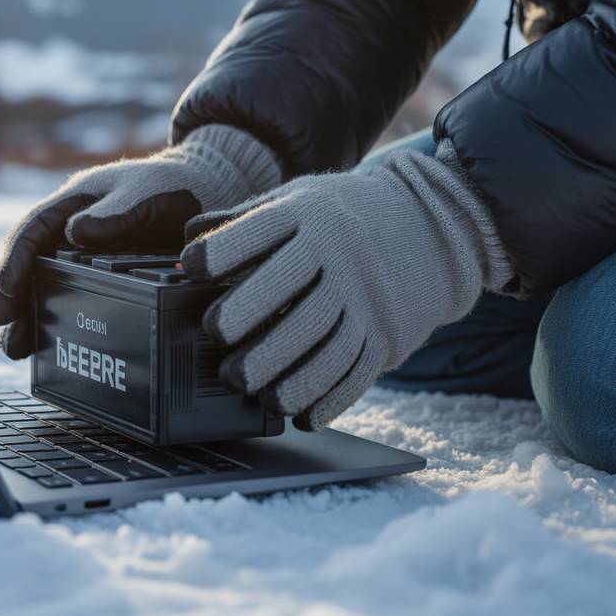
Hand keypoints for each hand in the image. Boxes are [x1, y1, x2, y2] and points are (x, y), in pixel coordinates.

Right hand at [0, 126, 280, 358]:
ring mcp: (86, 264)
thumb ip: (116, 213)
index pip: (33, 231)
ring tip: (15, 347)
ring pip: (47, 292)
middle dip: (11, 296)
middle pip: (29, 268)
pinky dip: (59, 329)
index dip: (15, 258)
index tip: (6, 286)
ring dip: (28, 319)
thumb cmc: (170, 187)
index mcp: (72, 206)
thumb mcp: (143, 193)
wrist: (206, 196)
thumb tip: (76, 232)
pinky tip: (49, 353)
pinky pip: (76, 308)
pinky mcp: (105, 287)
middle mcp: (70, 238)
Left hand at [179, 147, 510, 429]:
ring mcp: (366, 298)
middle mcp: (339, 255)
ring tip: (248, 387)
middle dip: (246, 315)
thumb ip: (244, 222)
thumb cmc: (341, 217)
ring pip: (323, 341)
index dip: (222, 251)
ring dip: (282, 372)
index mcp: (309, 216)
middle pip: (290, 289)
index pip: (260, 231)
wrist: (430, 229)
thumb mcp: (298, 200)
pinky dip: (326, 399)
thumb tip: (186, 244)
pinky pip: (356, 373)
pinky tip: (299, 415)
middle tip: (214, 337)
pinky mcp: (386, 336)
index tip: (192, 267)